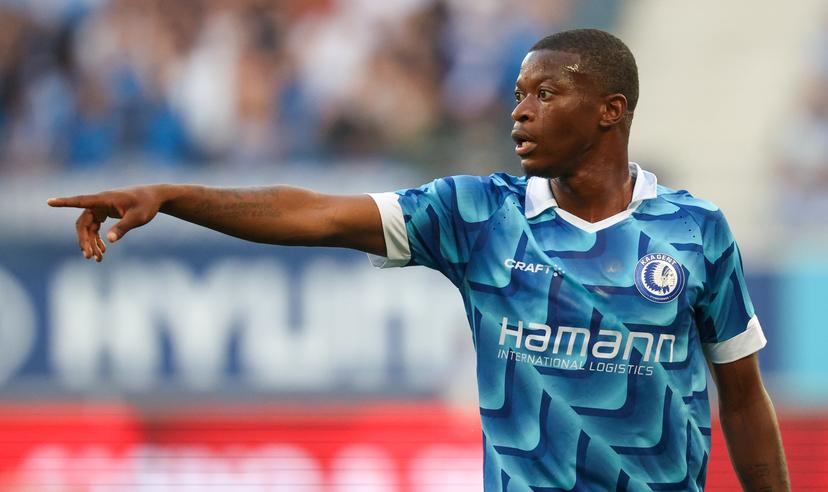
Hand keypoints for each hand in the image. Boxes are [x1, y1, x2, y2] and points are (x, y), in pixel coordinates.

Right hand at [47, 186, 163, 261]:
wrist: (155, 198)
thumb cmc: (146, 205)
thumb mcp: (138, 218)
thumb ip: (123, 228)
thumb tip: (109, 240)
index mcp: (104, 199)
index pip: (80, 201)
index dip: (64, 202)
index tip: (49, 202)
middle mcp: (99, 203)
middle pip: (83, 223)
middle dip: (84, 240)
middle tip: (88, 256)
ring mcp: (101, 208)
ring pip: (89, 228)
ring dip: (91, 243)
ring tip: (97, 259)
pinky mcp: (106, 213)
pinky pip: (95, 227)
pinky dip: (97, 239)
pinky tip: (103, 251)